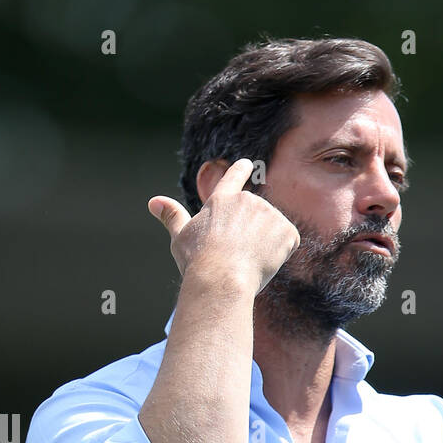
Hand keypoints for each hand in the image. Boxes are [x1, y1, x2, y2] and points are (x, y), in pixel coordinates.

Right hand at [147, 157, 299, 293]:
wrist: (222, 278)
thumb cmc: (198, 261)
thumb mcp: (181, 237)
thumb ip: (172, 216)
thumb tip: (153, 202)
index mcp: (221, 199)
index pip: (234, 177)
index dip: (241, 170)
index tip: (248, 164)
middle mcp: (247, 200)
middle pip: (256, 218)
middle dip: (252, 235)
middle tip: (236, 257)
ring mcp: (269, 213)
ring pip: (272, 232)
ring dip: (266, 245)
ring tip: (247, 261)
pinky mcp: (286, 230)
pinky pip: (289, 243)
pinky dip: (281, 254)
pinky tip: (264, 262)